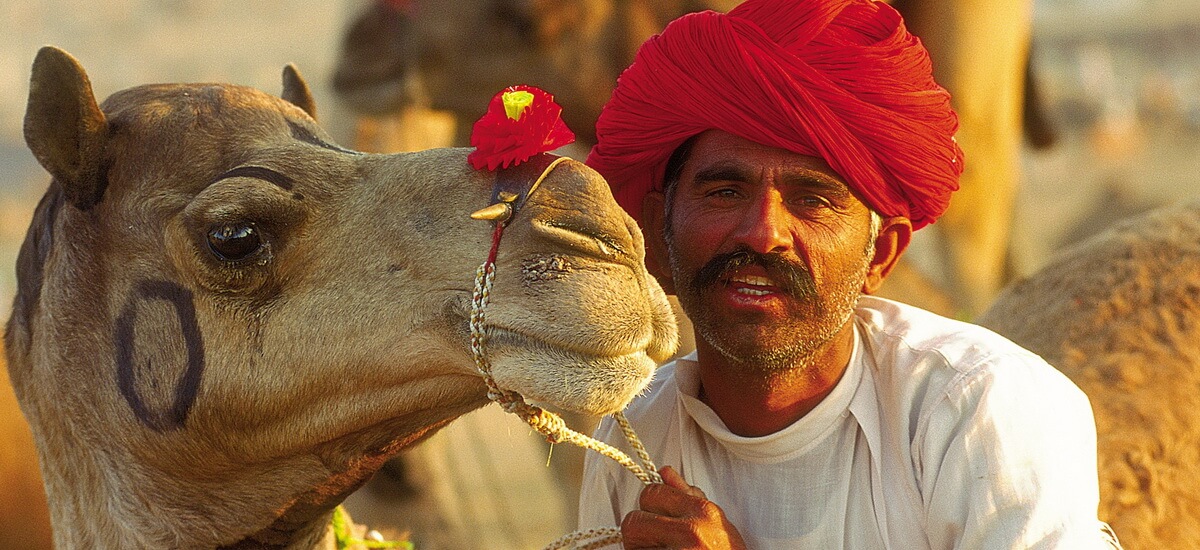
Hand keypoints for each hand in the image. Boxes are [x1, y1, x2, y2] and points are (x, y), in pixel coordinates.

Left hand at [620, 466, 747, 548]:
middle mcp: (691, 531)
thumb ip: (689, 497)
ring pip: (632, 545)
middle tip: (654, 542)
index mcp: (704, 512)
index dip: (648, 506)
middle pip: (633, 521)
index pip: (651, 493)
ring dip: (640, 548)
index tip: (654, 517)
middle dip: (639, 531)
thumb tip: (664, 471)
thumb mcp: (716, 524)